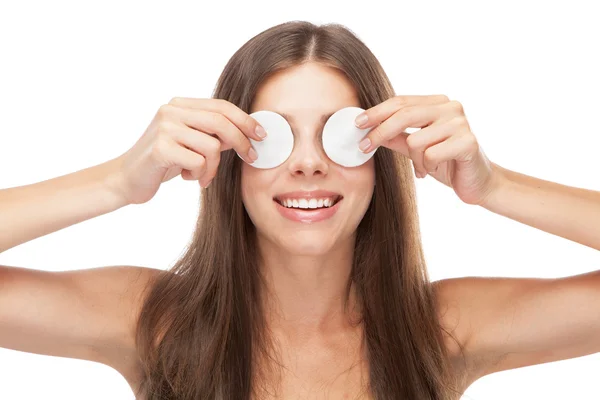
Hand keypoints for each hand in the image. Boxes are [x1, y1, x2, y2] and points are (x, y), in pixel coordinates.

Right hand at [106, 97, 264, 204]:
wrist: (127, 179)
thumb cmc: (163, 162)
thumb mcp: (191, 143)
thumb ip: (214, 134)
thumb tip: (249, 132)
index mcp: (179, 105)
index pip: (221, 106)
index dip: (245, 120)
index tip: (261, 135)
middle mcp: (171, 111)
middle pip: (221, 122)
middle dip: (242, 142)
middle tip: (250, 157)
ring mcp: (164, 128)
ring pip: (212, 146)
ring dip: (214, 168)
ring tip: (202, 176)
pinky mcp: (160, 148)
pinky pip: (199, 162)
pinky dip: (200, 175)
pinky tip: (188, 178)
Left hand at [355, 95, 502, 205]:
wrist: (478, 183)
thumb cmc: (446, 162)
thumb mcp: (415, 148)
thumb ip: (395, 137)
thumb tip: (366, 130)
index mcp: (438, 103)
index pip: (401, 102)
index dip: (377, 112)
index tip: (357, 124)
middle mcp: (451, 107)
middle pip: (404, 115)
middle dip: (380, 132)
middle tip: (364, 146)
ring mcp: (461, 123)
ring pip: (416, 141)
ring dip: (414, 160)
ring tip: (424, 166)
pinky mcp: (468, 142)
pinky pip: (431, 155)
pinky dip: (427, 167)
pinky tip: (436, 170)